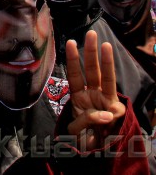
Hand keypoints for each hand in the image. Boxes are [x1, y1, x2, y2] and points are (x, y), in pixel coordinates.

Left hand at [65, 30, 125, 150]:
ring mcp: (104, 101)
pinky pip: (113, 109)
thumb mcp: (74, 130)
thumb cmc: (80, 138)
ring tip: (105, 44)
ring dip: (106, 61)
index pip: (75, 74)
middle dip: (90, 52)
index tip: (70, 42)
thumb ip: (85, 121)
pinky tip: (106, 118)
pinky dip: (110, 113)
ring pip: (106, 78)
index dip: (72, 59)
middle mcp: (91, 94)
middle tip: (91, 33)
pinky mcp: (116, 113)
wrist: (94, 153)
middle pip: (91, 70)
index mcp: (78, 96)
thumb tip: (105, 114)